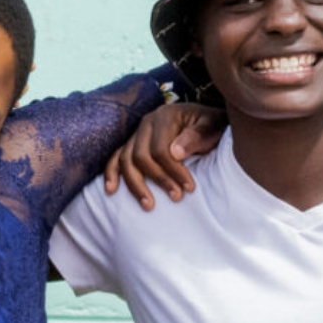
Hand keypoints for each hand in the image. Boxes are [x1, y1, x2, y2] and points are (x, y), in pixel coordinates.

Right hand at [103, 103, 226, 209]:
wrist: (207, 121)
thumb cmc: (211, 126)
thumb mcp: (212, 126)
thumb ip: (196, 136)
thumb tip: (174, 153)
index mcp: (166, 116)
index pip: (161, 149)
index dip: (174, 171)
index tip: (189, 188)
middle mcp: (147, 122)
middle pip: (141, 156)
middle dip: (158, 180)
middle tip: (176, 197)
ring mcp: (137, 133)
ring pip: (126, 160)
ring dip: (135, 185)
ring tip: (149, 206)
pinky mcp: (133, 143)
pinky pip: (116, 158)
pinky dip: (112, 173)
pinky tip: (111, 191)